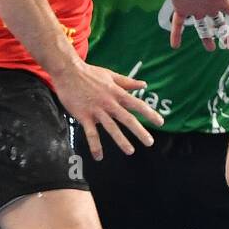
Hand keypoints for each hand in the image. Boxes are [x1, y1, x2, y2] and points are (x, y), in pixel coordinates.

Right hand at [51, 63, 165, 160]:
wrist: (67, 71)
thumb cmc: (90, 73)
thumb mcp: (111, 75)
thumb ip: (128, 82)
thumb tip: (144, 84)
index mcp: (117, 93)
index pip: (137, 104)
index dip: (149, 113)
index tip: (160, 122)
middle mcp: (109, 103)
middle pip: (127, 118)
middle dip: (140, 131)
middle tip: (150, 142)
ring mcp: (96, 110)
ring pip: (111, 128)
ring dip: (121, 141)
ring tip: (130, 151)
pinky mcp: (84, 116)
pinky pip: (91, 133)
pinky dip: (95, 146)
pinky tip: (99, 156)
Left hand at [167, 0, 228, 50]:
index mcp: (220, 0)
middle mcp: (208, 5)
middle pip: (218, 22)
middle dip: (223, 33)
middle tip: (228, 44)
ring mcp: (194, 8)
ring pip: (201, 26)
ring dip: (205, 38)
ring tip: (210, 49)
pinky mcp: (180, 8)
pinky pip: (178, 24)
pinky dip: (176, 35)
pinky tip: (175, 46)